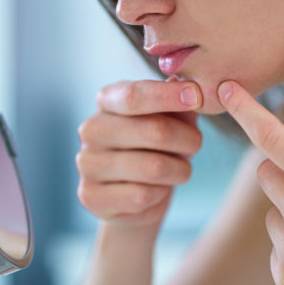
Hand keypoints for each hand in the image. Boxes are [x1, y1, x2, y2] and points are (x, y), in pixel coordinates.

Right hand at [76, 78, 202, 229]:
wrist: (136, 198)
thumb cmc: (157, 150)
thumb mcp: (173, 122)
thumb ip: (180, 105)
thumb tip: (184, 86)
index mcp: (107, 101)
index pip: (134, 95)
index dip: (168, 96)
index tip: (196, 96)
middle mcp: (92, 129)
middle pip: (154, 131)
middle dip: (188, 140)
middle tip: (196, 144)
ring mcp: (87, 163)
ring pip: (154, 168)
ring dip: (180, 170)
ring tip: (180, 170)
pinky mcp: (91, 196)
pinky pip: (143, 196)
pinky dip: (161, 193)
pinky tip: (157, 190)